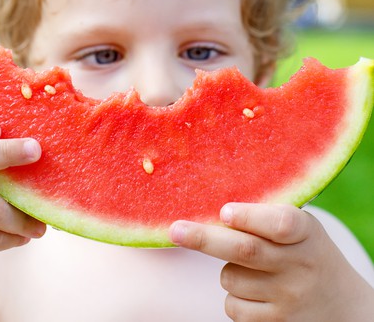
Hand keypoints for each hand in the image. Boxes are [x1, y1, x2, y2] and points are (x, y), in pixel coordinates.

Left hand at [170, 203, 372, 320]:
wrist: (340, 305)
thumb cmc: (304, 251)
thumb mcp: (299, 229)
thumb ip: (265, 217)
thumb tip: (212, 210)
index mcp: (304, 232)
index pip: (280, 223)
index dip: (249, 217)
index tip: (224, 211)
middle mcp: (299, 264)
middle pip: (245, 250)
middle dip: (204, 239)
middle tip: (175, 230)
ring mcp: (288, 297)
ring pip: (230, 278)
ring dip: (228, 270)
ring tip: (254, 269)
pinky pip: (232, 306)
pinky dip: (234, 296)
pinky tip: (256, 292)